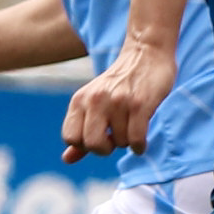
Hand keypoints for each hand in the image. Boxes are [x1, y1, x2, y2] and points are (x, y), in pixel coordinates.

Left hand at [61, 36, 176, 160]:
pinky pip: (136, 140)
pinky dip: (139, 147)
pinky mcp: (139, 104)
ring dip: (127, 142)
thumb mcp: (93, 102)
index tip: (98, 137)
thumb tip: (66, 160)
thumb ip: (80, 130)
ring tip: (131, 126)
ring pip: (119, 143)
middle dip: (105, 149)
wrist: (146, 53)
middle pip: (91, 144)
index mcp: (80, 100)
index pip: (70, 138)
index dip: (84, 145)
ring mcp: (118, 101)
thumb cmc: (120, 83)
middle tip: (114, 139)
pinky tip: (141, 141)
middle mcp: (96, 100)